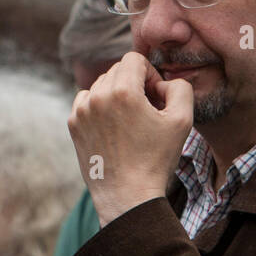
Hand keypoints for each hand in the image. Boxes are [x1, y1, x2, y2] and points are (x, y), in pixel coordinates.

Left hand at [69, 51, 194, 226]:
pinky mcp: (73, 125)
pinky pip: (87, 100)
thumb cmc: (156, 160)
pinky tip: (114, 127)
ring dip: (116, 94)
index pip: (135, 59)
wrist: (128, 197)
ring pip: (101, 84)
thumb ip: (179, 87)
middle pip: (117, 70)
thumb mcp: (182, 120)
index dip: (150, 74)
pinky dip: (100, 106)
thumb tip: (162, 82)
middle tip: (146, 111)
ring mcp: (81, 111)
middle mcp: (96, 96)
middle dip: (134, 83)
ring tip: (130, 121)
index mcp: (122, 91)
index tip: (156, 97)